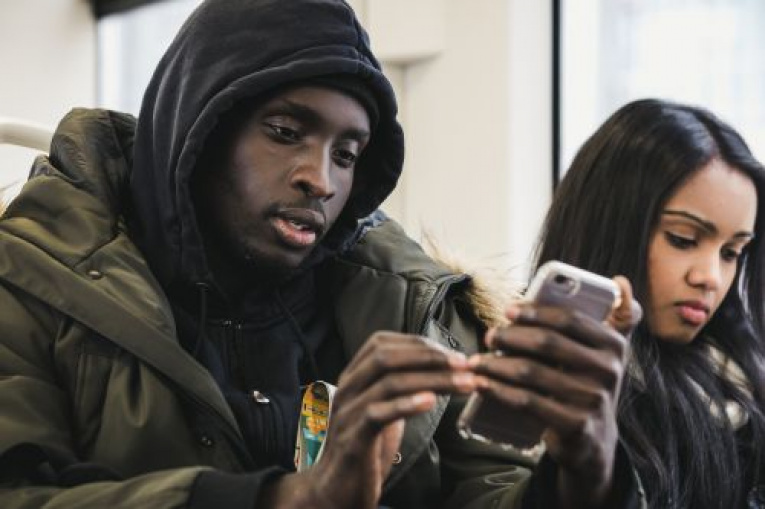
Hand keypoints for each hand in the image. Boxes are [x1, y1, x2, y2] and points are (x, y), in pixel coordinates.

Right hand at [261, 332, 475, 508]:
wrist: (337, 490)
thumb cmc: (367, 448)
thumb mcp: (384, 409)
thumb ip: (400, 387)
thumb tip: (438, 368)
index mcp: (353, 377)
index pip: (382, 343)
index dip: (419, 344)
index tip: (453, 354)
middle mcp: (347, 388)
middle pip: (386, 357)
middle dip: (429, 357)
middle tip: (464, 364)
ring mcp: (347, 413)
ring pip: (388, 383)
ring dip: (432, 380)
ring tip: (464, 384)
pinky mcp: (352, 439)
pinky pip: (376, 414)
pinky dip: (406, 405)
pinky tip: (431, 402)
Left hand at [469, 277, 639, 508]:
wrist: (593, 442)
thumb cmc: (588, 386)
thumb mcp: (606, 354)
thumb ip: (616, 318)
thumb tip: (620, 280)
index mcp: (614, 345)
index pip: (569, 319)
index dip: (535, 311)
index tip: (508, 310)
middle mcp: (609, 371)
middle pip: (547, 343)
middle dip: (511, 336)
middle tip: (489, 336)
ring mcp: (593, 399)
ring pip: (532, 372)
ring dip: (496, 364)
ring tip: (476, 361)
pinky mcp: (576, 425)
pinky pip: (528, 401)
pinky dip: (498, 390)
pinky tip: (481, 384)